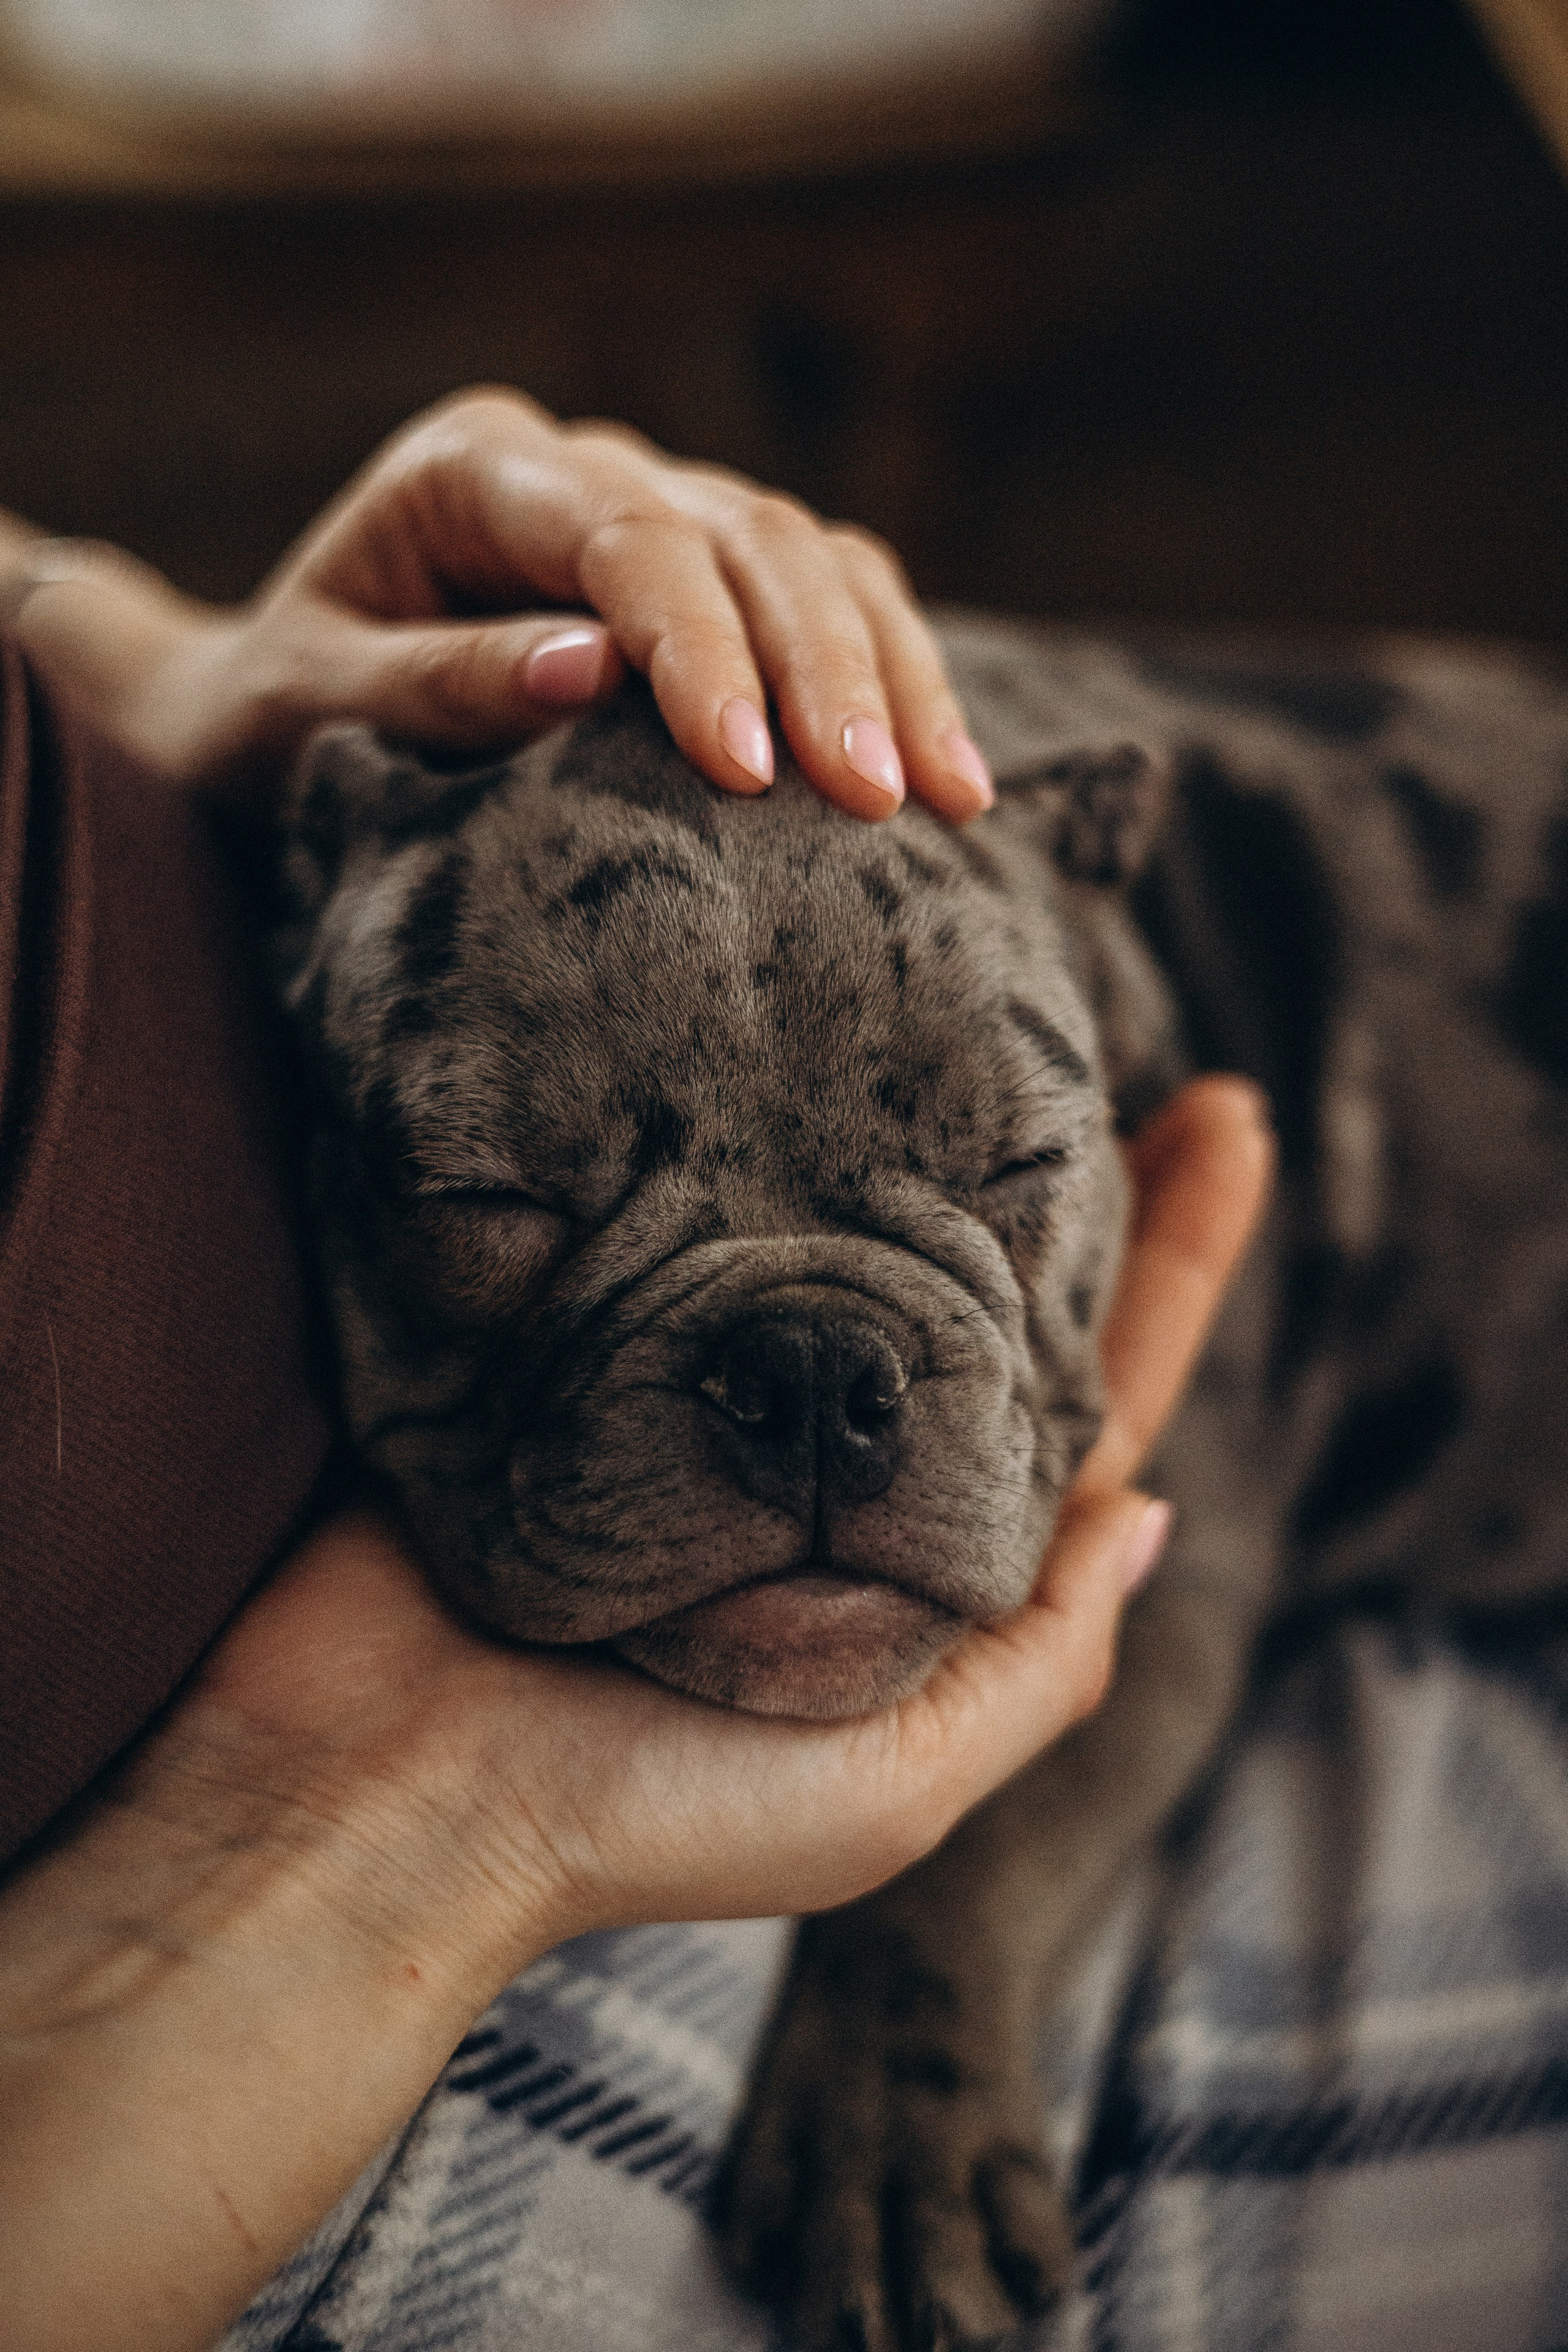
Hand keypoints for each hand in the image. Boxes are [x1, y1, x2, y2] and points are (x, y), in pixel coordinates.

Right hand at [0, 1076, 1270, 2351]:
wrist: (384, 1794)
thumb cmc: (642, 1813)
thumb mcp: (892, 1786)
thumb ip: (1036, 1658)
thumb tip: (1153, 1509)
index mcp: (922, 1572)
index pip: (1094, 1397)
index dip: (1176, 1263)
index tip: (1227, 1119)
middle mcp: (838, 1478)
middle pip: (997, 1306)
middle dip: (1086, 1189)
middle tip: (1156, 1057)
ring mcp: (721, 1410)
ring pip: (863, 1256)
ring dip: (936, 1152)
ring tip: (1003, 1029)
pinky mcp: (599, 1359)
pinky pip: (708, 1242)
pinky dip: (765, 1159)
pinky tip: (801, 1063)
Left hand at [1, 390, 991, 822]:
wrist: (264, 714)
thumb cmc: (271, 720)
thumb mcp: (312, 708)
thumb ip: (440, 683)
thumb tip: (593, 670)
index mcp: (472, 466)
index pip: (625, 538)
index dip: (702, 650)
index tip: (751, 771)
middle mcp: (578, 464)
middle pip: (745, 534)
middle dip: (825, 668)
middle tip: (879, 798)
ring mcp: (653, 505)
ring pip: (811, 554)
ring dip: (889, 672)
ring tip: (948, 797)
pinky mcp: (704, 573)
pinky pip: (826, 593)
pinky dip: (891, 671)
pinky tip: (944, 767)